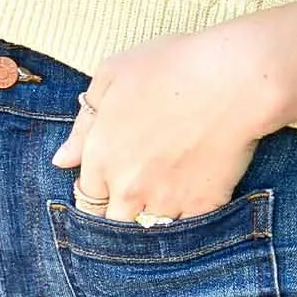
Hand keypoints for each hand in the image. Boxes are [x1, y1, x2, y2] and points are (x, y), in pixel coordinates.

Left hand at [48, 25, 282, 220]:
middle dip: (118, 215)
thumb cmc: (173, 65)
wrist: (235, 78)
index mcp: (101, 156)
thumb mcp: (113, 75)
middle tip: (136, 195)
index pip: (86, 198)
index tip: (109, 185)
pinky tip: (193, 201)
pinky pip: (187, 231)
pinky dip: (187, 221)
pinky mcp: (203, 206)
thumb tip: (61, 160)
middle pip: (111, 225)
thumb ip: (84, 122)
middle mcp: (128, 187)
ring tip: (168, 195)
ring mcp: (166, 200)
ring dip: (152, 219)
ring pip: (148, 230)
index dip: (97, 193)